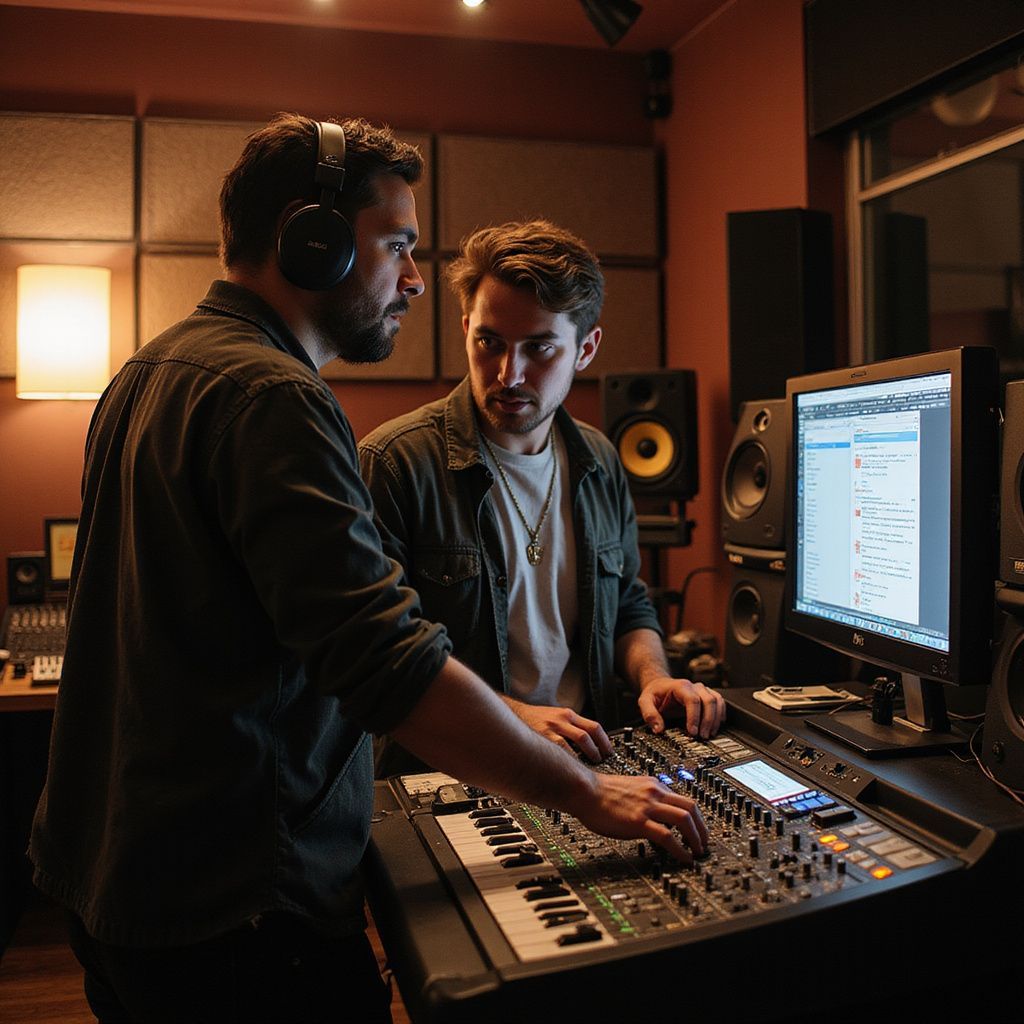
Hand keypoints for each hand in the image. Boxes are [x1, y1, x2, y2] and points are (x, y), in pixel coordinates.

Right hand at [507, 702, 613, 762]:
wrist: (514, 714)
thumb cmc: (535, 719)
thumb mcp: (556, 717)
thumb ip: (571, 727)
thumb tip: (590, 744)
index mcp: (567, 714)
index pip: (593, 726)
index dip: (604, 741)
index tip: (609, 751)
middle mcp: (561, 720)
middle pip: (588, 735)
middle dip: (598, 750)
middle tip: (601, 761)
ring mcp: (551, 729)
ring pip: (577, 742)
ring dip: (587, 756)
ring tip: (589, 767)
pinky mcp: (541, 738)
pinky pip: (561, 751)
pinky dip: (570, 759)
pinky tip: (571, 768)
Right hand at [572, 773, 707, 862]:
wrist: (583, 790)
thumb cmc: (599, 792)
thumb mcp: (629, 789)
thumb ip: (645, 798)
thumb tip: (654, 814)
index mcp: (653, 785)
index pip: (683, 799)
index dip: (695, 817)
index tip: (698, 830)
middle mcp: (654, 793)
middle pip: (691, 807)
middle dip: (703, 828)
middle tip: (704, 843)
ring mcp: (648, 807)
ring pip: (685, 819)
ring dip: (696, 838)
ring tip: (697, 852)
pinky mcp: (639, 822)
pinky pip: (668, 837)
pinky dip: (680, 849)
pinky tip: (683, 858)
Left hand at [637, 677, 725, 738]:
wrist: (660, 685)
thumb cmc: (654, 693)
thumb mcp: (645, 701)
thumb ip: (649, 714)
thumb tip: (658, 729)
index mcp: (680, 686)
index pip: (693, 700)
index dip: (695, 717)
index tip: (692, 732)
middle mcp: (694, 686)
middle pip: (709, 701)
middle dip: (707, 721)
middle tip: (702, 736)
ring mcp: (702, 690)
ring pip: (717, 701)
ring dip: (715, 719)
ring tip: (709, 734)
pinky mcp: (707, 696)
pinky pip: (720, 702)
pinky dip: (721, 714)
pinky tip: (717, 725)